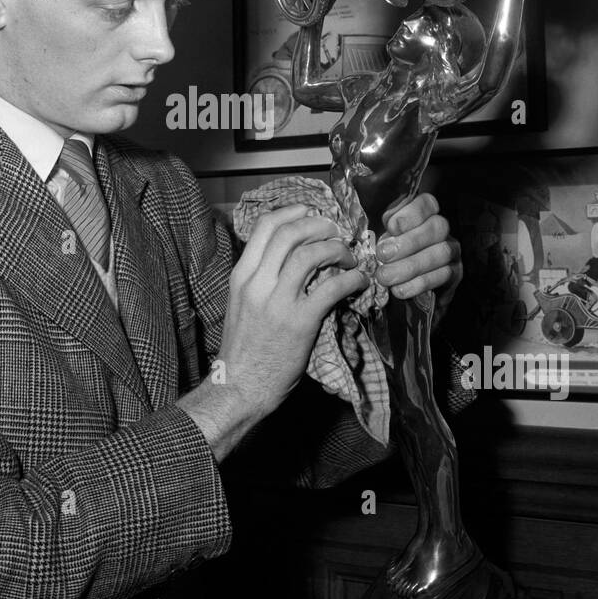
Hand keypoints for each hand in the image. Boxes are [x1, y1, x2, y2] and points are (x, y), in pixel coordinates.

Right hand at [219, 204, 368, 410]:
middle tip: (336, 233)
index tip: (311, 212)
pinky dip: (351, 280)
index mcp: (242, 275)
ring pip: (311, 254)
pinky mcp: (300, 322)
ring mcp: (278, 302)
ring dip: (337, 250)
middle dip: (320, 226)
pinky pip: (331, 289)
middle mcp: (257, 282)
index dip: (292, 212)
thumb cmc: (244, 348)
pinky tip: (358, 282)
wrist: (239, 387)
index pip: (264, 226)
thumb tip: (291, 258)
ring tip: (350, 258)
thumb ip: (261, 278)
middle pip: (290, 232)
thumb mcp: (242, 303)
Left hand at [376, 192, 461, 325]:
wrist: (408, 290)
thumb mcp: (384, 240)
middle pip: (437, 227)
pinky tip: (399, 289)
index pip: (427, 203)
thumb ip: (383, 233)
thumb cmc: (391, 257)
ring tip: (385, 276)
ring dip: (411, 266)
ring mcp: (452, 250)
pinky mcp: (455, 273)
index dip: (411, 213)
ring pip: (441, 253)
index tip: (391, 227)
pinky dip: (418, 284)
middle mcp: (442, 229)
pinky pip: (443, 276)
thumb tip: (375, 234)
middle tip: (383, 255)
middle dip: (409, 242)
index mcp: (424, 214)